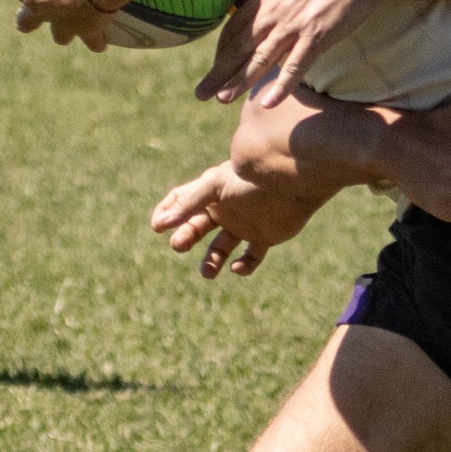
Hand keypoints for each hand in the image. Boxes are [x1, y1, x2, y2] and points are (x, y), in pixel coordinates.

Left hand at [0, 0, 113, 49]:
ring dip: (62, 33)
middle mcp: (41, 10)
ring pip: (59, 36)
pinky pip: (94, 41)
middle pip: (25, 22)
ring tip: (69, 30)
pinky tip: (102, 41)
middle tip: (25, 18)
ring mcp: (65, 24)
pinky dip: (97, 40)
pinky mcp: (89, 31)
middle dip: (25, 21)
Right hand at [151, 159, 320, 278]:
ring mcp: (244, 224)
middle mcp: (226, 209)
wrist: (293, 184)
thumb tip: (160, 224)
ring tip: (208, 272)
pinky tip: (237, 267)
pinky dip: (243, 266)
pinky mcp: (264, 238)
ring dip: (212, 261)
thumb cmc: (252, 180)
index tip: (157, 226)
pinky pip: (250, 257)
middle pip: (197, 227)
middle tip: (178, 244)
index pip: (181, 201)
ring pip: (220, 248)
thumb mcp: (215, 186)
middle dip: (185, 236)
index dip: (167, 213)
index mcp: (212, 192)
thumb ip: (188, 203)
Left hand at [196, 0, 379, 104]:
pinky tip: (268, 102)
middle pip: (239, 48)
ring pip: (260, 59)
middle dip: (218, 73)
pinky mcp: (316, 37)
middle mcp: (274, 12)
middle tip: (201, 93)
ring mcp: (294, 26)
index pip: (234, 28)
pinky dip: (281, 85)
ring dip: (239, 82)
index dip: (221, 51)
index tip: (214, 68)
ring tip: (222, 100)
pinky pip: (295, 66)